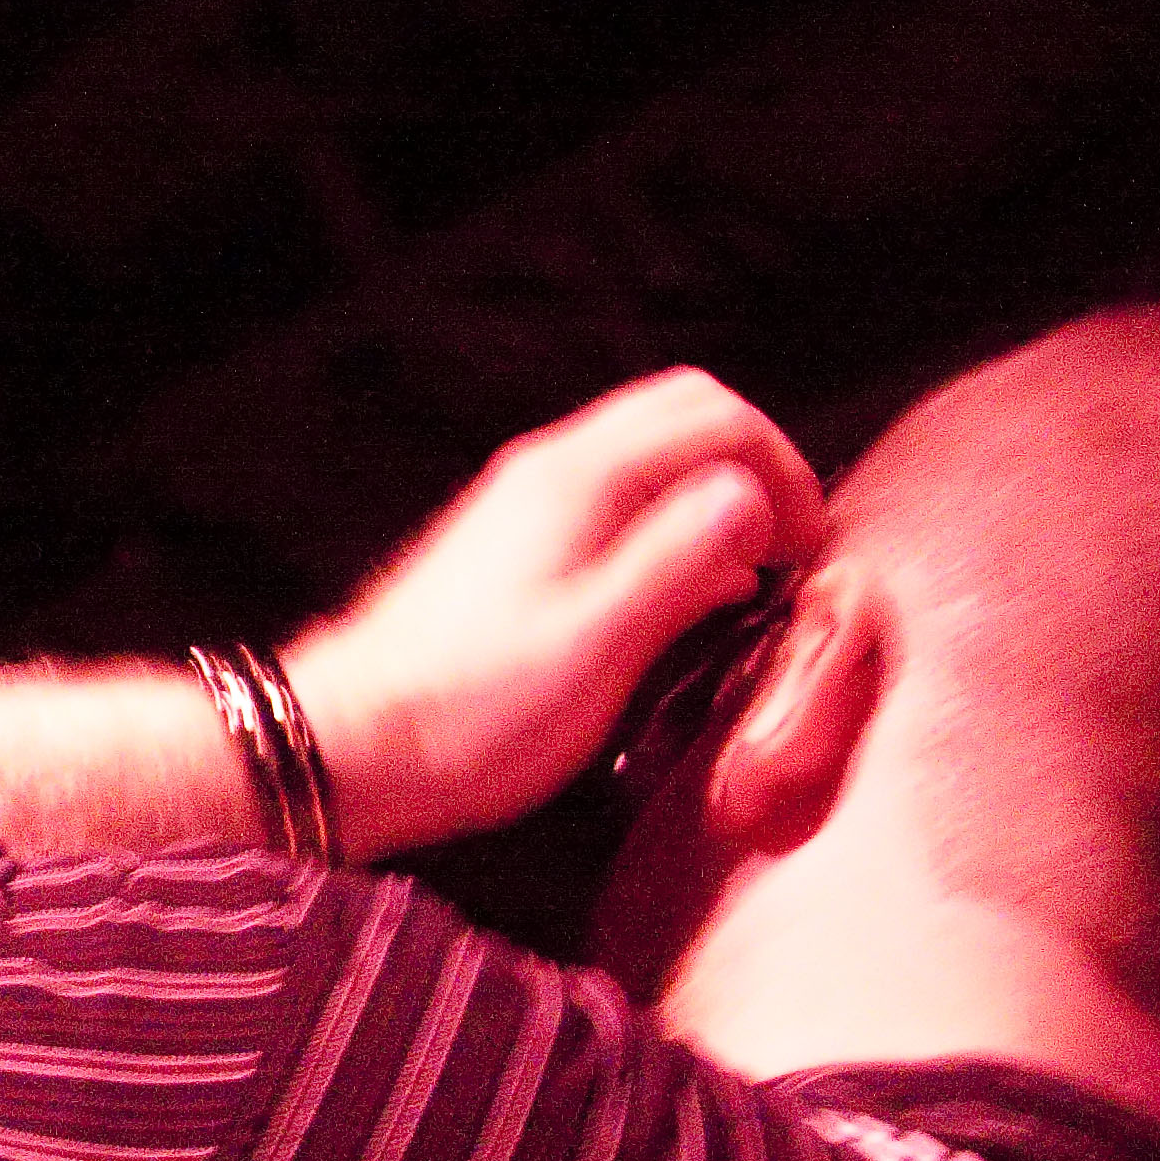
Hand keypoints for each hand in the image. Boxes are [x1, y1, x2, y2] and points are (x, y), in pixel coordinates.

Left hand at [282, 368, 826, 854]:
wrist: (348, 747)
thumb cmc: (469, 714)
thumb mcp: (596, 647)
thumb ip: (678, 563)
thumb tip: (750, 497)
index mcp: (578, 481)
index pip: (716, 417)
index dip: (785, 471)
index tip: (811, 551)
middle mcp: (549, 470)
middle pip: (683, 413)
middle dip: (755, 466)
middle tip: (790, 552)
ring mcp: (524, 503)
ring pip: (648, 454)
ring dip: (712, 496)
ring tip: (749, 581)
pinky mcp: (510, 545)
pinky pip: (614, 499)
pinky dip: (668, 525)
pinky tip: (682, 600)